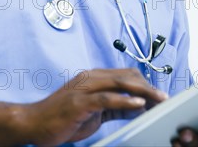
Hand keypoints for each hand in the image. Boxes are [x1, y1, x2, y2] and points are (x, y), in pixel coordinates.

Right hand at [20, 68, 167, 145]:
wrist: (33, 123)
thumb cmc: (60, 118)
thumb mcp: (92, 113)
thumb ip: (113, 107)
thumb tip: (137, 107)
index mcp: (92, 78)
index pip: (125, 74)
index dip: (145, 83)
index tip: (159, 94)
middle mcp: (89, 79)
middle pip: (127, 76)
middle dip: (148, 86)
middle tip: (165, 97)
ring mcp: (84, 89)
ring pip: (120, 83)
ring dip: (143, 91)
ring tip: (159, 99)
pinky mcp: (79, 102)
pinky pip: (106, 98)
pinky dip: (125, 100)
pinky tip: (138, 104)